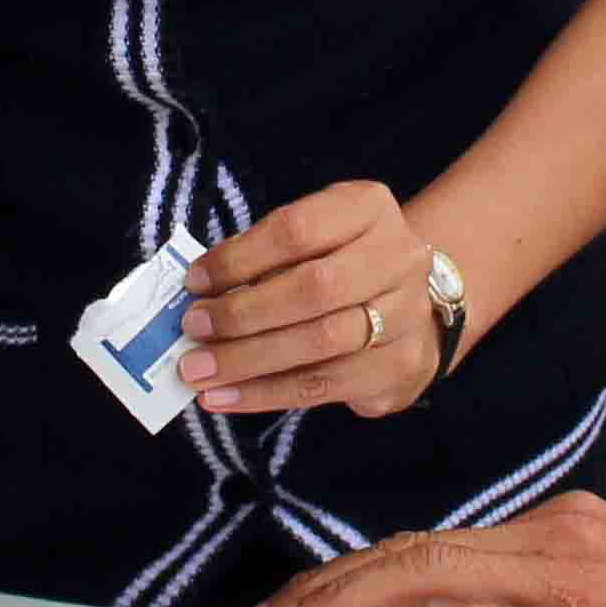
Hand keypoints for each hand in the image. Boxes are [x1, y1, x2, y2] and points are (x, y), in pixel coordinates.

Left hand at [182, 181, 442, 419]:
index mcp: (369, 209)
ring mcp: (407, 314)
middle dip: (243, 313)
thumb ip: (264, 258)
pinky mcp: (401, 366)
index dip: (240, 258)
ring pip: (320, 343)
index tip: (194, 282)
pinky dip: (264, 393)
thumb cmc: (341, 264)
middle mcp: (398, 257)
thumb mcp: (314, 238)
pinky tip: (224, 397)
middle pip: (314, 289)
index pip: (298, 229)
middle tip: (193, 329)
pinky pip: (324, 386)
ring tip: (198, 371)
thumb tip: (200, 294)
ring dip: (248, 360)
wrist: (412, 305)